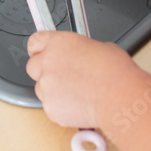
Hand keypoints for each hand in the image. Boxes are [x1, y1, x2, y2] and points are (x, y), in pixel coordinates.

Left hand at [25, 31, 142, 129]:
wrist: (118, 96)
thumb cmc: (114, 71)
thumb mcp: (97, 46)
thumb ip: (78, 50)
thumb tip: (78, 56)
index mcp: (57, 43)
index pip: (34, 42)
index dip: (39, 49)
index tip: (43, 54)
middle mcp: (47, 63)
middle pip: (32, 66)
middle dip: (44, 72)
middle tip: (62, 76)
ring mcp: (46, 87)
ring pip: (41, 89)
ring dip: (53, 90)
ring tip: (76, 93)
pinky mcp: (50, 108)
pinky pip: (51, 107)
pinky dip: (61, 107)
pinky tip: (79, 105)